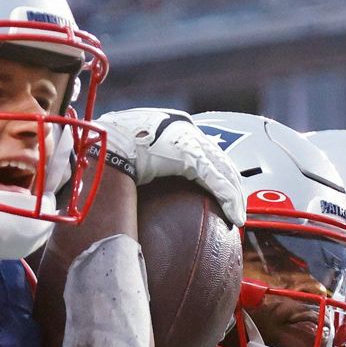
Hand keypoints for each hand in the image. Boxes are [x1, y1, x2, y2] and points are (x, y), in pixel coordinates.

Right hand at [95, 108, 245, 225]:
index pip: (204, 150)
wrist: (107, 144)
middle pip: (220, 160)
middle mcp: (188, 132)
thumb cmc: (111, 149)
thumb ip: (140, 161)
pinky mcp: (192, 157)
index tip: (219, 189)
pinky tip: (234, 217)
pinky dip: (229, 200)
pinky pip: (217, 182)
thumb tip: (133, 180)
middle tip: (235, 207)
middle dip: (231, 184)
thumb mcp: (129, 152)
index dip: (216, 170)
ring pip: (224, 172)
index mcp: (175, 128)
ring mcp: (191, 143)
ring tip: (238, 218)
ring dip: (235, 198)